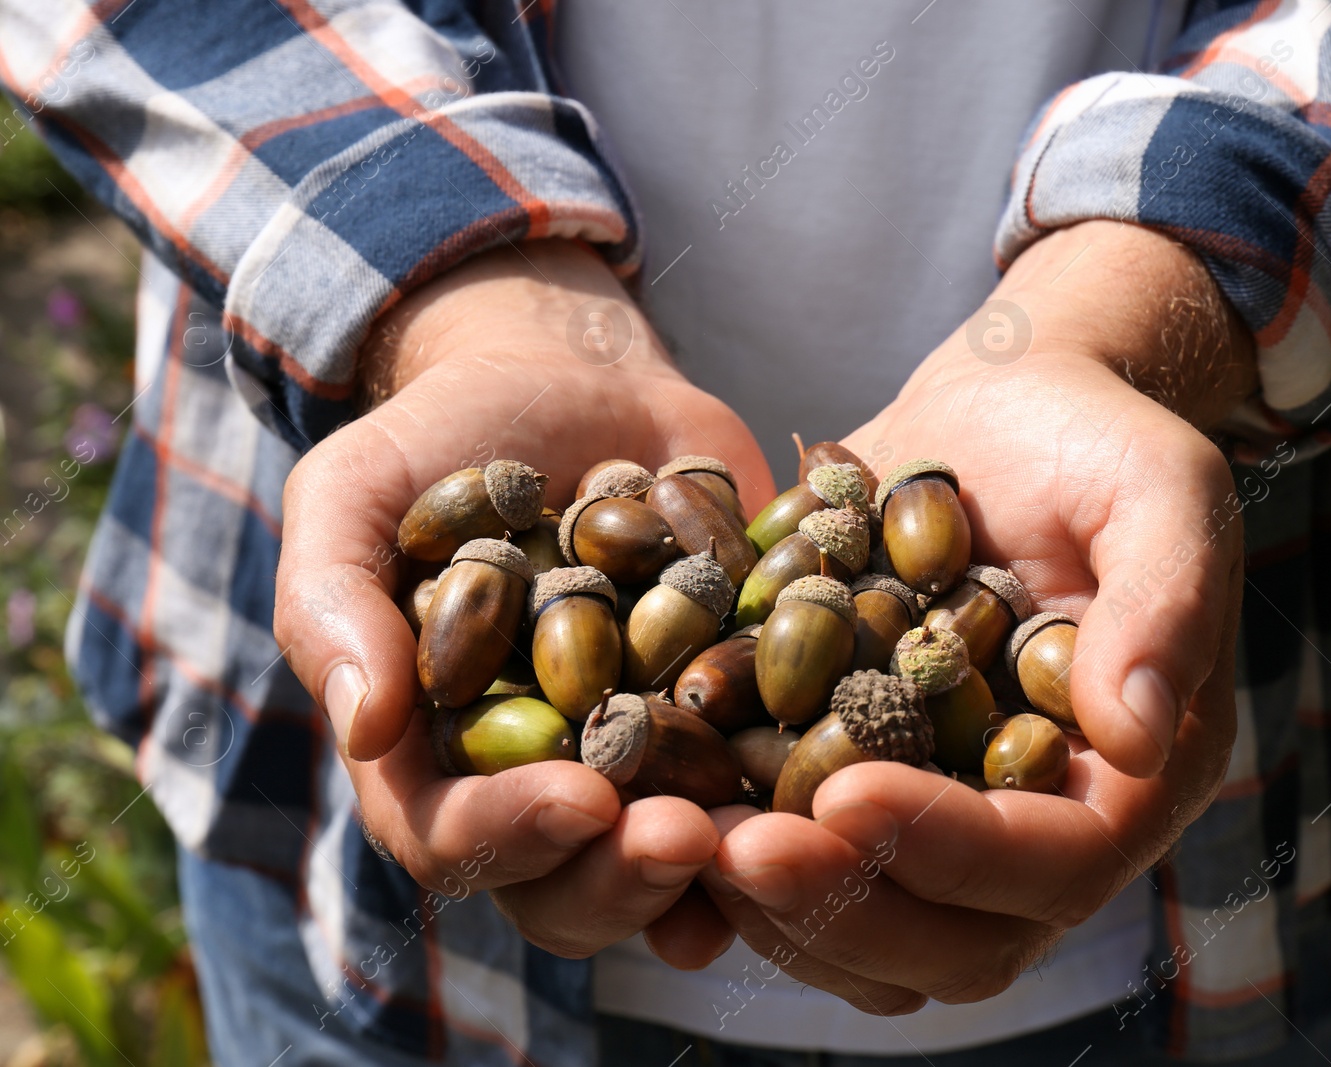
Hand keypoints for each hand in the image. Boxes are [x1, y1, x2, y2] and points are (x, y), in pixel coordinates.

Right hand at [274, 239, 772, 960]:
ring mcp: (647, 758)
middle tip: (689, 837)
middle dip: (630, 874)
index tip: (579, 803)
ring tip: (781, 839)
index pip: (454, 838)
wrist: (574, 379)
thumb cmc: (444, 440)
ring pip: (680, 862)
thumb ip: (335, 603)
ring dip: (729, 868)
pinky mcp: (736, 715)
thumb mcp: (356, 496)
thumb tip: (364, 726)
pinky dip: (809, 798)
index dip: (511, 838)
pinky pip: (774, 780)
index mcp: (438, 758)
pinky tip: (852, 792)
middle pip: (574, 883)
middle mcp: (545, 783)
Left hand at [699, 221, 1254, 1010]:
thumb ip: (1164, 603)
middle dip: (845, 908)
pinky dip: (727, 866)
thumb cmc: (1092, 439)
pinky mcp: (856, 785)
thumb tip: (1133, 736)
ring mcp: (939, 816)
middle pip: (956, 940)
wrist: (998, 409)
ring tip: (679, 839)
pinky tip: (653, 813)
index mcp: (1123, 777)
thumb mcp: (1157, 491)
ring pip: (868, 937)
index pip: (1055, 864)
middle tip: (739, 850)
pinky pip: (801, 869)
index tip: (848, 793)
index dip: (955, 851)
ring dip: (773, 912)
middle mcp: (1031, 822)